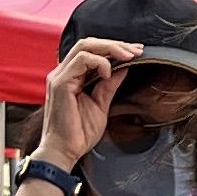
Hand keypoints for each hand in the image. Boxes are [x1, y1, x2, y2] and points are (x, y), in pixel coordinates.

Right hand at [37, 38, 133, 169]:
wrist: (64, 151)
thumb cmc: (78, 133)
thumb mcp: (101, 105)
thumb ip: (109, 85)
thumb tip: (123, 68)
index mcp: (71, 77)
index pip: (92, 51)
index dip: (114, 48)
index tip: (135, 51)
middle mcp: (63, 73)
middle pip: (88, 44)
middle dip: (115, 44)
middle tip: (136, 50)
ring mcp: (60, 76)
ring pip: (85, 47)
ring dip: (110, 48)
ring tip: (128, 56)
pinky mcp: (60, 83)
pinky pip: (81, 61)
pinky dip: (99, 63)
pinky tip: (109, 73)